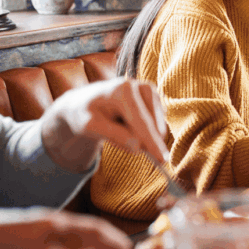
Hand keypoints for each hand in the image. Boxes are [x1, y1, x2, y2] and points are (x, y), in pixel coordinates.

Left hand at [39, 77, 168, 172]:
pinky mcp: (156, 99)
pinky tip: (125, 124)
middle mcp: (142, 87)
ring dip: (138, 136)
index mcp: (124, 90)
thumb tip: (138, 147)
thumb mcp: (90, 126)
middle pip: (151, 126)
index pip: (141, 122)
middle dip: (137, 140)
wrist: (86, 102)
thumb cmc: (86, 113)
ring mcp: (151, 92)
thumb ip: (114, 135)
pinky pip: (155, 126)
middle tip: (113, 136)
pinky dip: (142, 131)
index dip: (151, 142)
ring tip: (116, 127)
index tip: (162, 160)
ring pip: (155, 128)